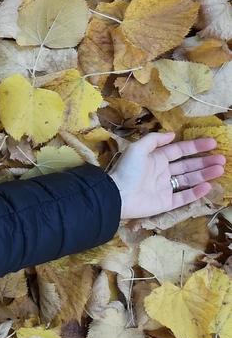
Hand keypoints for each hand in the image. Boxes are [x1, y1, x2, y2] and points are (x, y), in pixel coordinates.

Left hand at [109, 131, 225, 221]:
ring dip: (205, 174)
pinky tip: (208, 186)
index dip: (195, 147)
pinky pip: (184, 197)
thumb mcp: (137, 149)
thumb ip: (154, 140)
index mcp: (156, 159)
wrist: (117, 195)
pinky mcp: (166, 203)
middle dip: (204, 162)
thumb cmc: (127, 170)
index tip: (212, 143)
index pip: (179, 151)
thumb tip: (172, 134)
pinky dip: (196, 192)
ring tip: (220, 169)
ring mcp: (165, 188)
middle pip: (187, 165)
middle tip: (222, 159)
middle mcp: (162, 172)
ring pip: (189, 180)